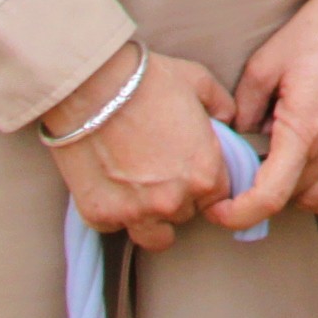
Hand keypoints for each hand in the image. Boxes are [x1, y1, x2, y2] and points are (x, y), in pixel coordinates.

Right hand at [45, 43, 235, 250]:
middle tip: (160, 170)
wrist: (90, 86)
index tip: (190, 170)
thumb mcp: (199, 83)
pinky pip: (114, 226)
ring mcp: (136, 213)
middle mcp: (174, 201)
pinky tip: (108, 184)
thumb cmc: (146, 81)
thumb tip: (227, 120)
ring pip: (155, 236)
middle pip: (186, 213)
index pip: (219, 196)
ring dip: (151, 218)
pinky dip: (113, 211)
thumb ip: (222, 107)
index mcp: (205, 173)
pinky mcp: (100, 216)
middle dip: (178, 196)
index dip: (205, 181)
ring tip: (139, 191)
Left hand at [214, 0, 317, 225]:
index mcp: (304, 127)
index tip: (220, 211)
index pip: (269, 196)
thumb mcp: (265, 63)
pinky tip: (310, 178)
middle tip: (243, 176)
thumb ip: (244, 107)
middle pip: (290, 199)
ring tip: (277, 173)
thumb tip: (239, 137)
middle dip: (259, 196)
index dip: (238, 214)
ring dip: (293, 196)